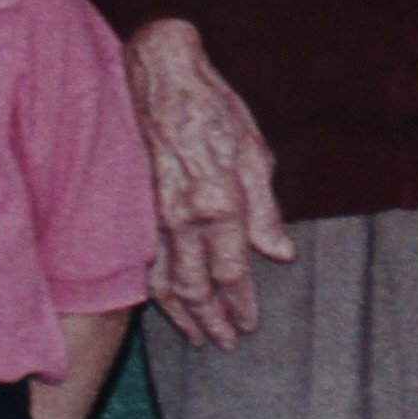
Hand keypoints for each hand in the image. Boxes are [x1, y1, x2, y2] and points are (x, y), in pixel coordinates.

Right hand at [126, 19, 295, 345]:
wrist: (158, 74)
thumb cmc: (212, 107)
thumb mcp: (254, 151)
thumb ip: (266, 208)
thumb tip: (281, 252)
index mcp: (220, 202)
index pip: (233, 271)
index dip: (241, 303)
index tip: (250, 324)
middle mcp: (184, 216)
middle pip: (197, 287)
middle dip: (212, 320)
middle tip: (225, 343)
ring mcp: (153, 213)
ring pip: (165, 281)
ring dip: (182, 315)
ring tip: (196, 336)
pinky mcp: (135, 206)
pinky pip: (144, 260)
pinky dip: (154, 289)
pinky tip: (164, 302)